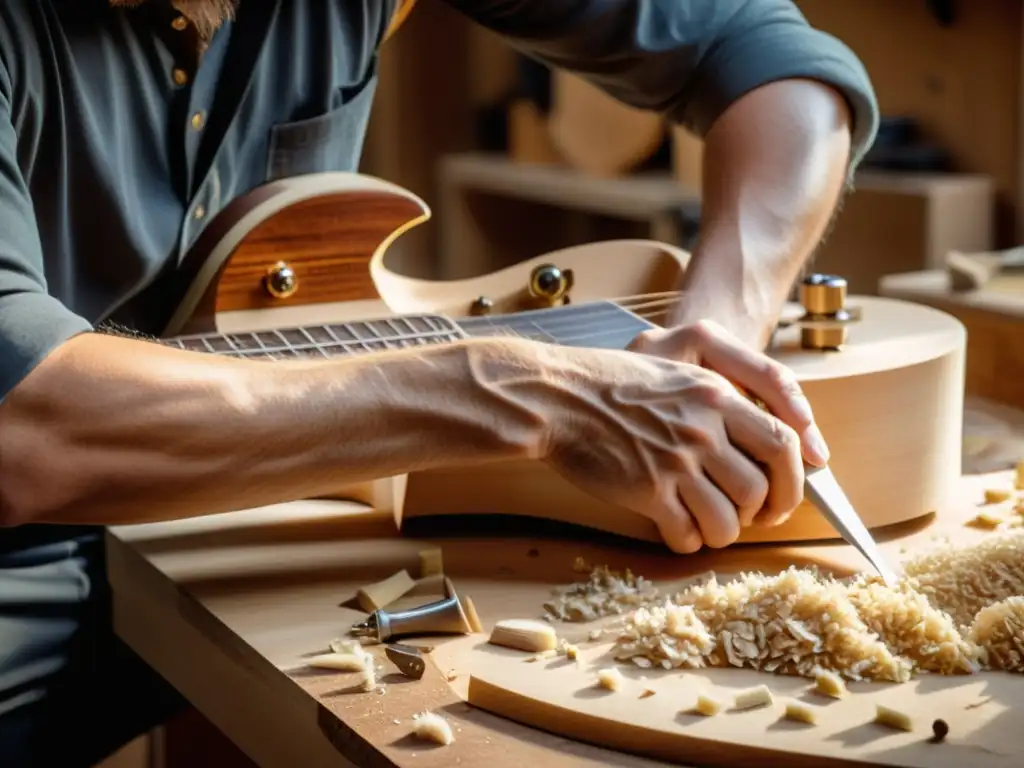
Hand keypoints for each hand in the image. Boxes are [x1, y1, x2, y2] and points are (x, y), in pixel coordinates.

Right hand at [538, 322, 819, 553]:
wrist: (559, 397)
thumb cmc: (611, 384)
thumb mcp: (675, 373)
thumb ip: (716, 400)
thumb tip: (753, 440)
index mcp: (716, 396)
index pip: (783, 442)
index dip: (793, 478)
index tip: (783, 493)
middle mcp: (704, 429)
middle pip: (760, 488)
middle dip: (762, 513)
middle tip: (750, 518)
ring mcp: (676, 462)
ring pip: (728, 519)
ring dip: (723, 532)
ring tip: (709, 526)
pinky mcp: (648, 491)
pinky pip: (687, 534)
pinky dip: (688, 541)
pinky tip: (676, 530)